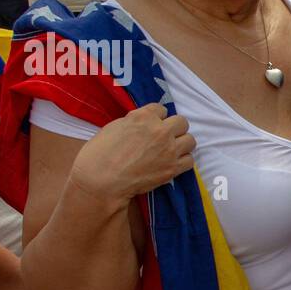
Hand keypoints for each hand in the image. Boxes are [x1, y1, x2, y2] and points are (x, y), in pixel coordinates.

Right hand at [69, 103, 195, 205]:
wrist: (102, 180)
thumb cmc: (100, 153)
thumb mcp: (115, 127)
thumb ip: (135, 121)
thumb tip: (145, 123)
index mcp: (144, 117)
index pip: (161, 109)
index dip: (156, 118)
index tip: (152, 125)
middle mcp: (161, 131)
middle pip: (181, 122)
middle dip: (173, 128)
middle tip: (164, 137)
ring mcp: (169, 150)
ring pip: (190, 140)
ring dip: (181, 144)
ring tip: (171, 150)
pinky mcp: (173, 168)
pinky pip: (190, 160)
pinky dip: (183, 161)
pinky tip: (172, 163)